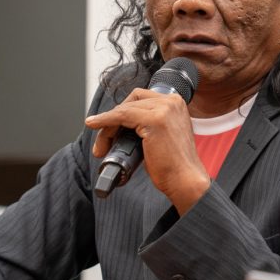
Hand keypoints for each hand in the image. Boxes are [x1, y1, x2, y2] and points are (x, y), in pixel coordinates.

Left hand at [86, 88, 210, 212]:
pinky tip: (93, 124)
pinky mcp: (154, 120)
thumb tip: (122, 124)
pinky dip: (104, 120)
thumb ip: (149, 123)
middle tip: (104, 143)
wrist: (185, 180)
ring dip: (107, 127)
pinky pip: (120, 115)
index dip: (122, 112)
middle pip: (130, 102)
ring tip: (101, 148)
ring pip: (123, 110)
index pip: (140, 99)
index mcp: (176, 103)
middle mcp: (172, 101)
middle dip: (112, 120)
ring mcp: (164, 109)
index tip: (112, 130)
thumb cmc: (173, 165)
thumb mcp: (163, 135)